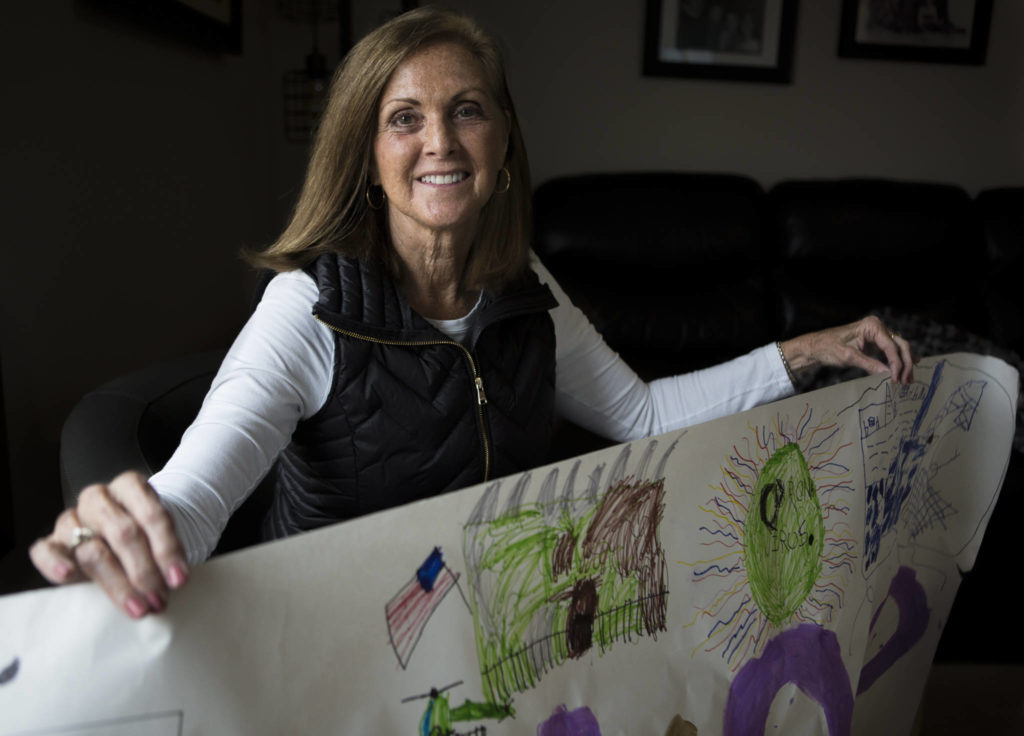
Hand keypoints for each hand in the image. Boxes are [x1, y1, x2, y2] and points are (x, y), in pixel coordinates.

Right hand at [29, 471, 188, 618]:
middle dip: (145, 571)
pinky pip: (44, 550)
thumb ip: (164, 551)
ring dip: (117, 583)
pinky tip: (67, 574)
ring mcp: (72, 518)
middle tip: (160, 598)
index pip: (151, 515)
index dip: (167, 549)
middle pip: (123, 534)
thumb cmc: (146, 535)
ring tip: (138, 607)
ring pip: (91, 549)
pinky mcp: (52, 541)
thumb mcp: (160, 533)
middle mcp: (98, 498)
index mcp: (130, 486)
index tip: (179, 578)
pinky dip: (54, 562)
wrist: (124, 536)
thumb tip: (174, 581)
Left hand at [780, 316, 918, 384]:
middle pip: (900, 345)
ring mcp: (878, 334)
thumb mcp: (848, 357)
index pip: (891, 346)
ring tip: (908, 380)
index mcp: (872, 326)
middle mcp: (878, 327)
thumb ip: (869, 364)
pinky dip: (899, 360)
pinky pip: (892, 351)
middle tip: (907, 381)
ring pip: (899, 348)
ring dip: (905, 364)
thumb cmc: (827, 348)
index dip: (896, 363)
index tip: (896, 379)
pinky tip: (909, 367)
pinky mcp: (875, 342)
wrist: (816, 346)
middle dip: (905, 364)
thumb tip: (888, 374)